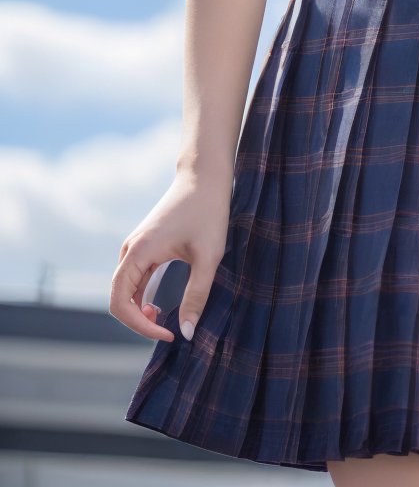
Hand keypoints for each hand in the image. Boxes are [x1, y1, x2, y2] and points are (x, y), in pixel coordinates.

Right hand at [110, 164, 232, 342]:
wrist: (205, 174)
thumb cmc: (208, 211)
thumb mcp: (208, 256)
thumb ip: (197, 295)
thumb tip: (186, 333)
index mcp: (139, 251)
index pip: (121, 302)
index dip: (139, 326)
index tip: (168, 334)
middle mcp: (131, 249)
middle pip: (119, 297)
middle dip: (138, 321)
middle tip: (166, 332)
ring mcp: (137, 245)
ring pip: (126, 287)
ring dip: (140, 309)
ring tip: (165, 321)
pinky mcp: (146, 244)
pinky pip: (135, 277)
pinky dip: (143, 295)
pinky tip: (160, 304)